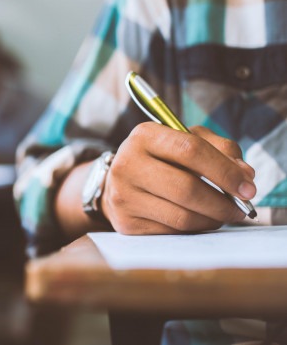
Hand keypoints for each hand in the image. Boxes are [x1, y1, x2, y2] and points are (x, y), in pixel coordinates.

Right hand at [101, 123, 255, 234]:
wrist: (120, 181)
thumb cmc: (161, 158)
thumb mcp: (186, 140)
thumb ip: (220, 149)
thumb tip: (245, 175)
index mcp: (144, 136)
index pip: (190, 150)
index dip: (225, 170)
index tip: (248, 186)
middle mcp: (127, 164)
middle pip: (186, 188)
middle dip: (222, 202)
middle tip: (241, 208)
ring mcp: (123, 196)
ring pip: (182, 216)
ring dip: (212, 219)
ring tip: (222, 214)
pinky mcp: (126, 223)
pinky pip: (172, 232)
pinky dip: (194, 228)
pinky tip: (199, 220)